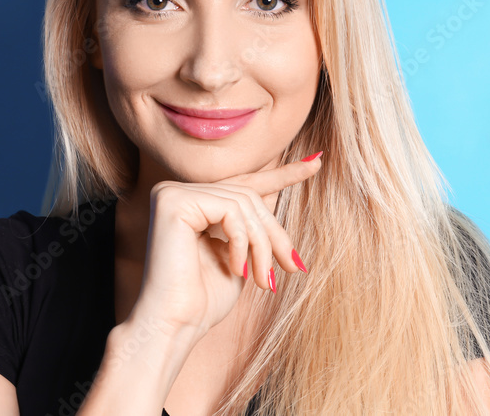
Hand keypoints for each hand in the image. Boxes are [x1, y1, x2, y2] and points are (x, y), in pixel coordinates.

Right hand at [128, 153, 322, 340]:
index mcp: (192, 203)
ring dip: (263, 243)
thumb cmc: (204, 300)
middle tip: (292, 266)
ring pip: (243, 201)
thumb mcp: (239, 255)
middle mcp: (178, 191)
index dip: (282, 175)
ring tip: (265, 279)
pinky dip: (242, 241)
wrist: (175, 326)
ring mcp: (173, 193)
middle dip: (275, 233)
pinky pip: (230, 209)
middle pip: (248, 195)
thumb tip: (275, 193)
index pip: (244, 183)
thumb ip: (250, 223)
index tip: (316, 163)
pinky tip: (237, 270)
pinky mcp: (173, 200)